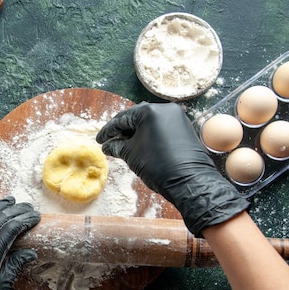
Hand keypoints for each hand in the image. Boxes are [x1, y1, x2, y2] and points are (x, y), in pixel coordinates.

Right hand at [96, 101, 247, 235]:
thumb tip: (107, 146)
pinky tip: (141, 144)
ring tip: (124, 144)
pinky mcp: (184, 127)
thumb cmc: (157, 165)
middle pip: (136, 117)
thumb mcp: (131, 155)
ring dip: (136, 131)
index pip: (122, 119)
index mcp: (149, 111)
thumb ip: (117, 146)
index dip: (108, 131)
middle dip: (122, 130)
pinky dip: (149, 133)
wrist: (189, 181)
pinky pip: (161, 126)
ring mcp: (176, 117)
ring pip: (150, 121)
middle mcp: (164, 109)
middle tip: (110, 141)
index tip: (99, 140)